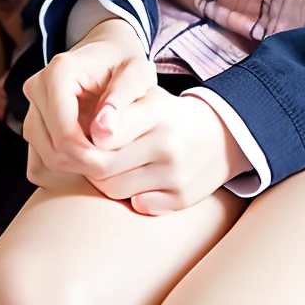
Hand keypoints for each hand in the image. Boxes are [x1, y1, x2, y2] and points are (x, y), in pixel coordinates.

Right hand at [22, 18, 156, 186]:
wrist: (108, 50)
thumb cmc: (125, 60)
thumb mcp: (137, 72)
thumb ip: (123, 98)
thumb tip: (103, 131)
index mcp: (58, 73)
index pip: (65, 134)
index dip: (91, 157)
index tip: (119, 161)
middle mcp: (36, 88)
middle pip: (52, 150)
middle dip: (85, 166)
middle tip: (118, 164)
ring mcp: (31, 106)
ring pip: (46, 157)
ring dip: (77, 167)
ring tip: (109, 158)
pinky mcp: (33, 120)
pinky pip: (44, 157)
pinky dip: (69, 165)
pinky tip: (95, 156)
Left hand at [76, 86, 243, 214]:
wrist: (220, 137)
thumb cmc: (168, 115)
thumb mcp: (146, 98)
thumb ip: (114, 108)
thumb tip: (84, 133)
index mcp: (157, 113)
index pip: (104, 133)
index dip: (86, 137)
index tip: (85, 135)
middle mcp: (168, 145)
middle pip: (102, 166)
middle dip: (89, 162)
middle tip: (89, 155)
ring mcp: (176, 175)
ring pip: (114, 190)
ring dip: (105, 180)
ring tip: (110, 166)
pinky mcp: (182, 199)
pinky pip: (138, 206)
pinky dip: (131, 197)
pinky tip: (135, 180)